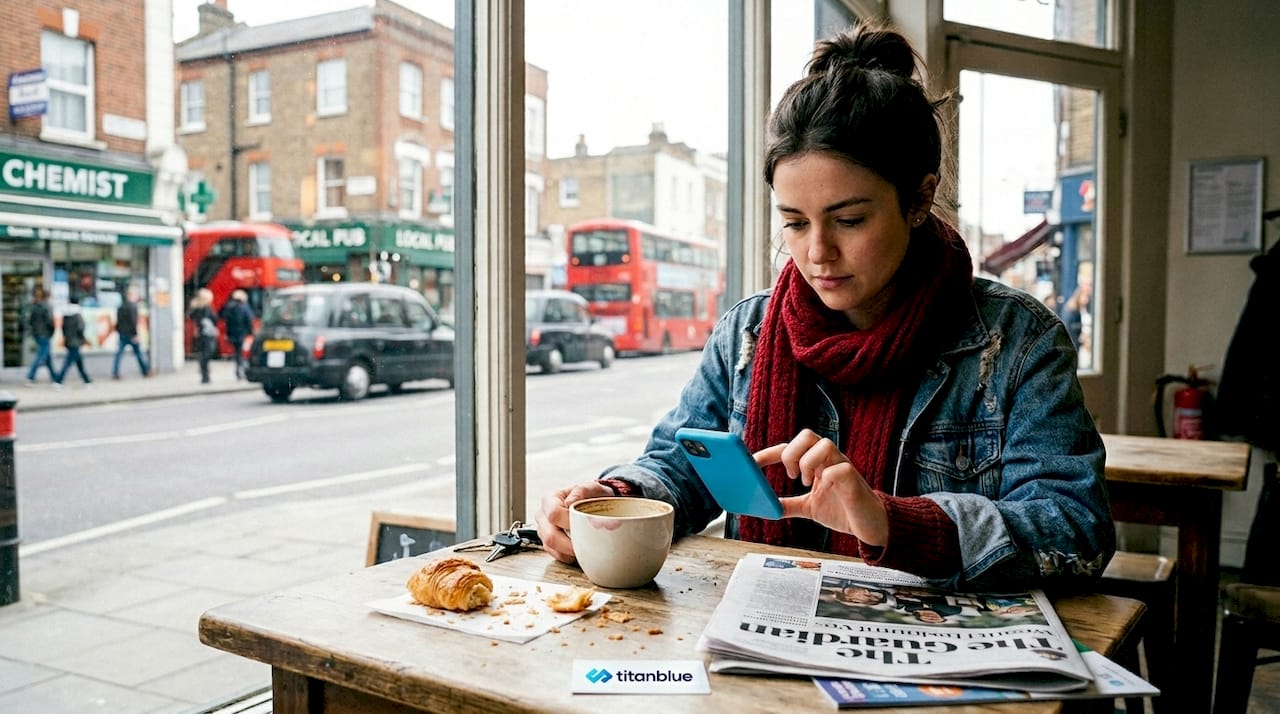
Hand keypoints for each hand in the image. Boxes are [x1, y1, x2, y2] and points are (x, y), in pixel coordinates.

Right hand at [534, 481, 615, 562]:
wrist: (592, 504)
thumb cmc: (591, 496)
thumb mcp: (591, 488)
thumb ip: (581, 491)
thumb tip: (569, 503)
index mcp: (550, 499)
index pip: (554, 514)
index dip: (569, 522)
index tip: (584, 525)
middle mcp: (542, 514)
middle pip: (549, 535)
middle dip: (569, 543)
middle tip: (586, 544)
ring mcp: (543, 529)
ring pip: (550, 546)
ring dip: (569, 551)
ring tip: (583, 547)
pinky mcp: (547, 542)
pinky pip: (554, 554)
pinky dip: (567, 556)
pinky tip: (578, 551)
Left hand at [754, 428, 888, 545]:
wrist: (870, 526)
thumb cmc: (842, 510)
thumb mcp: (808, 507)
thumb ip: (788, 504)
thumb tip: (765, 506)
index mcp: (817, 463)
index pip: (791, 446)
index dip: (770, 453)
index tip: (752, 463)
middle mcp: (830, 460)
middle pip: (808, 435)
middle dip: (791, 452)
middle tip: (790, 474)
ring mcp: (842, 468)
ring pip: (824, 444)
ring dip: (808, 462)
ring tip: (806, 482)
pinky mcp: (854, 481)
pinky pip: (840, 468)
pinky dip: (827, 476)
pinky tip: (824, 489)